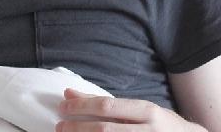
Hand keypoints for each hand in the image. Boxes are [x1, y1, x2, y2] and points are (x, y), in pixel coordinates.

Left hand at [57, 88, 206, 130]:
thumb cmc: (161, 124)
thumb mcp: (138, 109)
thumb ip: (105, 102)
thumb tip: (68, 93)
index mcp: (147, 111)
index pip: (107, 106)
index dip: (81, 107)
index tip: (62, 107)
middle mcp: (148, 129)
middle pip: (105, 129)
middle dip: (78, 128)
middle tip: (59, 126)